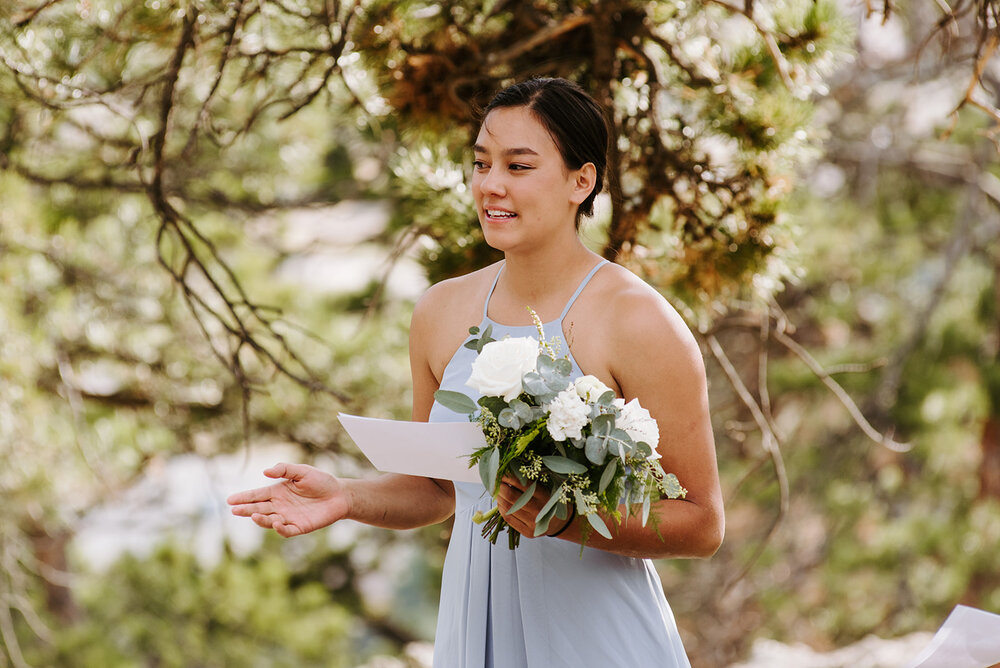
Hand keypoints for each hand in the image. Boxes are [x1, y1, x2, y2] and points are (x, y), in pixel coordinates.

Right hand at [227, 462, 348, 536]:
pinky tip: (278, 522)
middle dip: (246, 510)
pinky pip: (286, 530)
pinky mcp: (299, 527)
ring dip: (261, 519)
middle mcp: (280, 506)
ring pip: (269, 520)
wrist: (339, 494)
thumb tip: (265, 472)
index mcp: (278, 491)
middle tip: (234, 510)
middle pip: (259, 508)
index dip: (243, 498)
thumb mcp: (302, 471)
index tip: (230, 500)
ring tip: (254, 515)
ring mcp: (288, 517)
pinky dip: (280, 528)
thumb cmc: (320, 481)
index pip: (257, 495)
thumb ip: (285, 470)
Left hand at [496, 476, 571, 538]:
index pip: (521, 483)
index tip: (500, 472)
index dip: (508, 477)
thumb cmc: (551, 500)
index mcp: (544, 496)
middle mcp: (538, 510)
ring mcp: (532, 523)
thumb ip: (530, 481)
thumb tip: (508, 472)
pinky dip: (501, 508)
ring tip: (498, 491)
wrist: (562, 523)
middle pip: (510, 496)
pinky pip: (508, 518)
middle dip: (500, 487)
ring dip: (499, 497)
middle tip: (496, 482)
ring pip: (507, 508)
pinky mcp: (527, 532)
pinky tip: (501, 502)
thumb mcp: (546, 487)